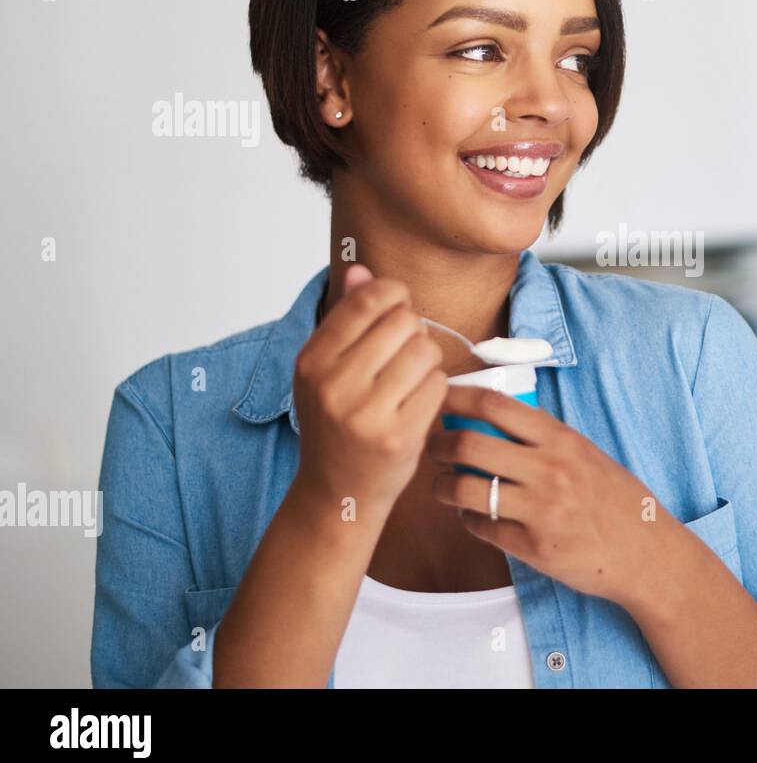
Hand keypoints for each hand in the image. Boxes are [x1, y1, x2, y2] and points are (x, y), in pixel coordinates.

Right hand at [292, 264, 448, 515]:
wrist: (337, 492)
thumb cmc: (337, 424)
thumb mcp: (327, 369)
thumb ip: (346, 318)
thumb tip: (361, 270)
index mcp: (312, 360)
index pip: (368, 300)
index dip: (395, 294)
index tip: (398, 306)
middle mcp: (334, 385)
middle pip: (403, 321)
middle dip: (413, 330)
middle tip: (403, 353)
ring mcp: (366, 413)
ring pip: (425, 350)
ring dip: (427, 360)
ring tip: (410, 379)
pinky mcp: (399, 436)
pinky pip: (438, 384)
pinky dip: (435, 388)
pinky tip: (418, 403)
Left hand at [427, 385, 673, 603]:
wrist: (646, 552)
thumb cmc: (616, 500)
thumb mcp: (586, 454)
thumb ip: (545, 439)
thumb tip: (494, 422)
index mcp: (561, 440)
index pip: (496, 405)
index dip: (458, 397)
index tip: (440, 399)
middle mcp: (549, 470)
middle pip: (469, 444)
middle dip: (438, 444)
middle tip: (432, 447)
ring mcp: (540, 510)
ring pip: (466, 489)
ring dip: (443, 486)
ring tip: (443, 486)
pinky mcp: (533, 547)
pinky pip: (482, 528)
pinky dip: (469, 520)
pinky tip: (473, 516)